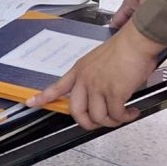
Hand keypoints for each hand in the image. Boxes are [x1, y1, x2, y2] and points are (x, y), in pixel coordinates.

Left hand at [26, 21, 165, 129]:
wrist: (136, 41)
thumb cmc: (123, 49)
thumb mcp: (98, 61)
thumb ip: (94, 77)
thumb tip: (102, 95)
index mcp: (79, 71)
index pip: (57, 86)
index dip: (43, 97)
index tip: (31, 103)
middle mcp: (85, 79)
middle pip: (76, 111)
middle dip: (87, 123)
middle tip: (98, 124)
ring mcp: (98, 86)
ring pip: (98, 117)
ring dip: (112, 122)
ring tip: (122, 116)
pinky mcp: (114, 92)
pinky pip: (117, 115)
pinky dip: (126, 117)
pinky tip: (132, 112)